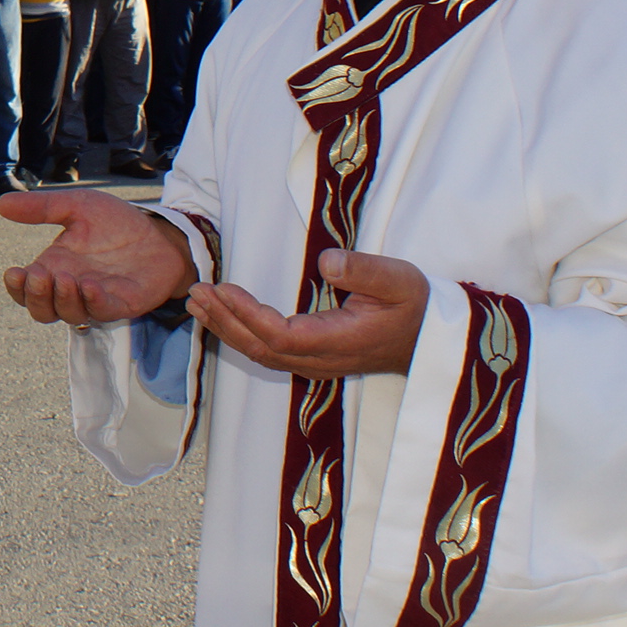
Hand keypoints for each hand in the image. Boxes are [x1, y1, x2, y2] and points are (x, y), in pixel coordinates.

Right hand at [0, 189, 195, 325]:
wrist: (160, 232)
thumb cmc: (117, 222)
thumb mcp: (77, 206)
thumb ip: (42, 207)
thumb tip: (1, 204)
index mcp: (55, 266)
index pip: (26, 289)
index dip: (16, 287)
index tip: (14, 271)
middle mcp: (71, 287)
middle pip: (41, 310)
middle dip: (36, 297)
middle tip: (39, 276)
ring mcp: (95, 299)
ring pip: (68, 315)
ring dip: (62, 300)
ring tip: (66, 279)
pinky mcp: (121, 304)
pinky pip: (101, 312)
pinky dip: (92, 302)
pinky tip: (89, 285)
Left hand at [186, 249, 429, 379]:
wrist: (430, 338)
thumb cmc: (414, 305)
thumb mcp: (399, 279)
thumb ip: (364, 271)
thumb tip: (327, 262)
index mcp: (337, 341)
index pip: (280, 335)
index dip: (247, 315)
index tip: (223, 289)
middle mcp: (321, 359)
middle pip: (260, 348)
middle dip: (224, 320)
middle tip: (196, 292)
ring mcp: (316, 364)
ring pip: (261, 354)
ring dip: (226, 328)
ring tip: (198, 303)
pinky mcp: (313, 360)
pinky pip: (269, 352)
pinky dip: (240, 334)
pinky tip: (223, 318)